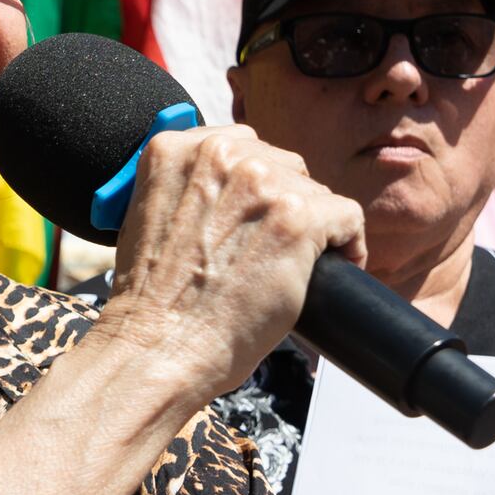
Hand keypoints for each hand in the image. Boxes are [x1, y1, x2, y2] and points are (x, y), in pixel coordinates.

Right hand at [98, 126, 366, 400]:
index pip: (240, 147)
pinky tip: (330, 270)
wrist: (156, 346)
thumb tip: (232, 191)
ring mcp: (262, 183)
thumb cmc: (151, 300)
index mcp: (174, 148)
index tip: (255, 216)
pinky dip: (347, 245)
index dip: (253, 187)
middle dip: (282, 204)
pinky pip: (346, 216)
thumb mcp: (147, 217)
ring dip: (311, 227)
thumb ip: (185, 187)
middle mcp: (219, 154)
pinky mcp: (299, 218)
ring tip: (292, 266)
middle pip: (282, 165)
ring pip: (314, 191)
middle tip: (270, 249)